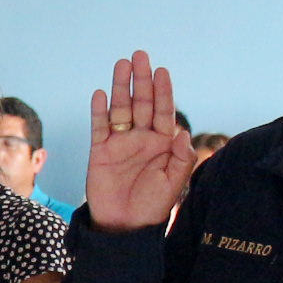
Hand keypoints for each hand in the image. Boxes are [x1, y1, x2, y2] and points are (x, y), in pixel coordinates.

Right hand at [83, 52, 204, 232]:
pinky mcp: (100, 150)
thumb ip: (181, 158)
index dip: (163, 91)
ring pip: (120, 109)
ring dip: (121, 87)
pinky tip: (101, 94)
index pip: (164, 111)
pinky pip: (99, 126)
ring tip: (122, 65)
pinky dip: (100, 110)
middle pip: (142, 103)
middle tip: (140, 56)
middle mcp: (142, 138)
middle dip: (141, 80)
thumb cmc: (153, 206)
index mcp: (162, 143)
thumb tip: (182, 132)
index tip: (162, 71)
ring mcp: (120, 142)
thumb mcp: (174, 184)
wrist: (125, 226)